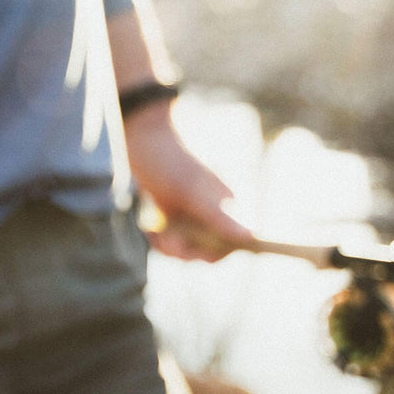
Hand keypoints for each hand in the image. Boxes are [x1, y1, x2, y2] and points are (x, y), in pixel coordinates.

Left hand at [124, 103, 253, 261]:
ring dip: (168, 246)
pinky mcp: (174, 215)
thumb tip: (252, 236)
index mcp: (229, 206)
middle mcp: (214, 212)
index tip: (190, 251)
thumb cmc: (170, 162)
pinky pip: (171, 240)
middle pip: (205, 251)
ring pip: (185, 248)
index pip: (232, 244)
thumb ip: (220, 217)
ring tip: (155, 232)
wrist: (142, 140)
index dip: (213, 254)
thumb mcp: (193, 192)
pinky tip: (149, 229)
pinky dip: (159, 239)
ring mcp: (193, 214)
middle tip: (167, 239)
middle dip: (184, 250)